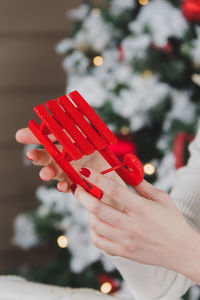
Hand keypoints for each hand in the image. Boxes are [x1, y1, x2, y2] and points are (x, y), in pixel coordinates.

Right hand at [15, 127, 125, 193]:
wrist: (112, 172)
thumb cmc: (101, 152)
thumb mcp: (93, 137)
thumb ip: (81, 128)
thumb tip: (71, 112)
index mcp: (65, 144)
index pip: (47, 138)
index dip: (34, 136)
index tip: (21, 136)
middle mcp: (63, 158)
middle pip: (47, 156)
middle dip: (37, 155)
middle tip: (31, 155)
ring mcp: (68, 171)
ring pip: (54, 172)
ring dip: (48, 172)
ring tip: (45, 174)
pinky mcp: (75, 184)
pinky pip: (68, 186)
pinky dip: (64, 187)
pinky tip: (63, 186)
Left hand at [72, 166, 199, 280]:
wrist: (181, 251)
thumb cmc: (172, 221)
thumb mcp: (161, 198)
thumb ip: (142, 185)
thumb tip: (126, 170)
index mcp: (142, 209)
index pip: (114, 190)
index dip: (97, 179)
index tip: (85, 171)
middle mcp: (131, 225)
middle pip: (97, 208)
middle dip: (82, 195)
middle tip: (77, 187)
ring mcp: (125, 240)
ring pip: (95, 224)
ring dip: (88, 212)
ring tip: (89, 204)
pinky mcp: (123, 252)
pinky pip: (99, 242)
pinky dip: (93, 231)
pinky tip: (96, 223)